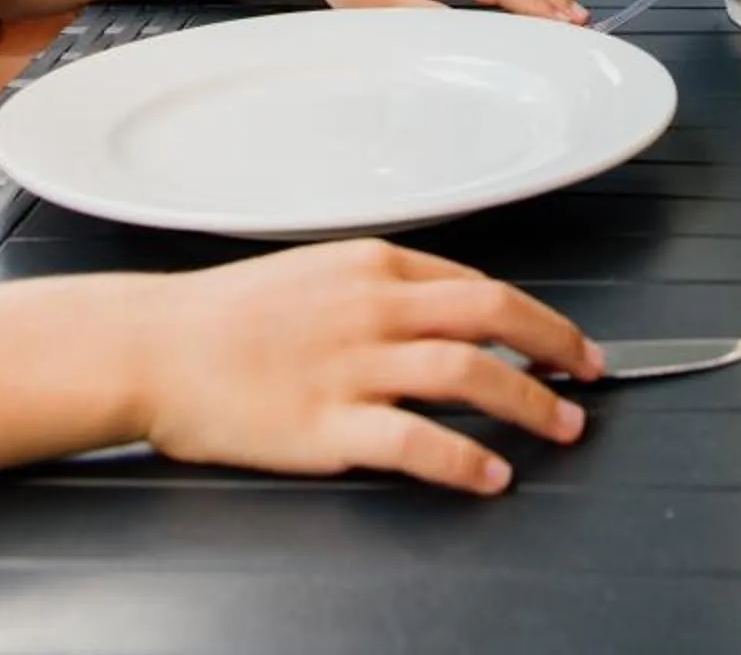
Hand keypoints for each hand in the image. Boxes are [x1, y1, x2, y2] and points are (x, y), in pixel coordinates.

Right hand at [136, 240, 602, 492]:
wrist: (151, 345)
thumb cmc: (221, 315)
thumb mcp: (311, 274)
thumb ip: (374, 289)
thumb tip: (435, 311)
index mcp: (370, 265)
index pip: (474, 283)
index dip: (533, 314)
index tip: (561, 340)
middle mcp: (371, 307)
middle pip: (491, 314)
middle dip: (555, 343)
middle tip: (589, 373)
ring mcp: (351, 365)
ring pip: (467, 371)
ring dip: (529, 401)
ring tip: (563, 426)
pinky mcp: (327, 423)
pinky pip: (416, 440)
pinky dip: (466, 458)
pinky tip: (493, 475)